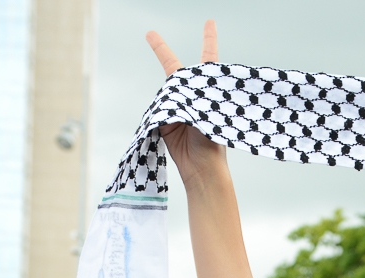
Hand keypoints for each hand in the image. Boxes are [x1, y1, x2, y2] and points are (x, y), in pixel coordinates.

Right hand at [146, 22, 225, 180]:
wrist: (203, 169)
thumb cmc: (214, 141)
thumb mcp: (209, 115)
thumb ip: (194, 100)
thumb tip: (174, 94)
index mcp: (209, 89)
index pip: (209, 57)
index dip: (209, 39)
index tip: (210, 22)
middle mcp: (193, 95)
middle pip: (176, 70)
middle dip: (161, 51)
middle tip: (150, 33)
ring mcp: (178, 107)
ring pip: (166, 92)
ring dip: (171, 102)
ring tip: (185, 118)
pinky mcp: (164, 120)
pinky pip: (157, 109)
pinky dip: (160, 113)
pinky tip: (173, 124)